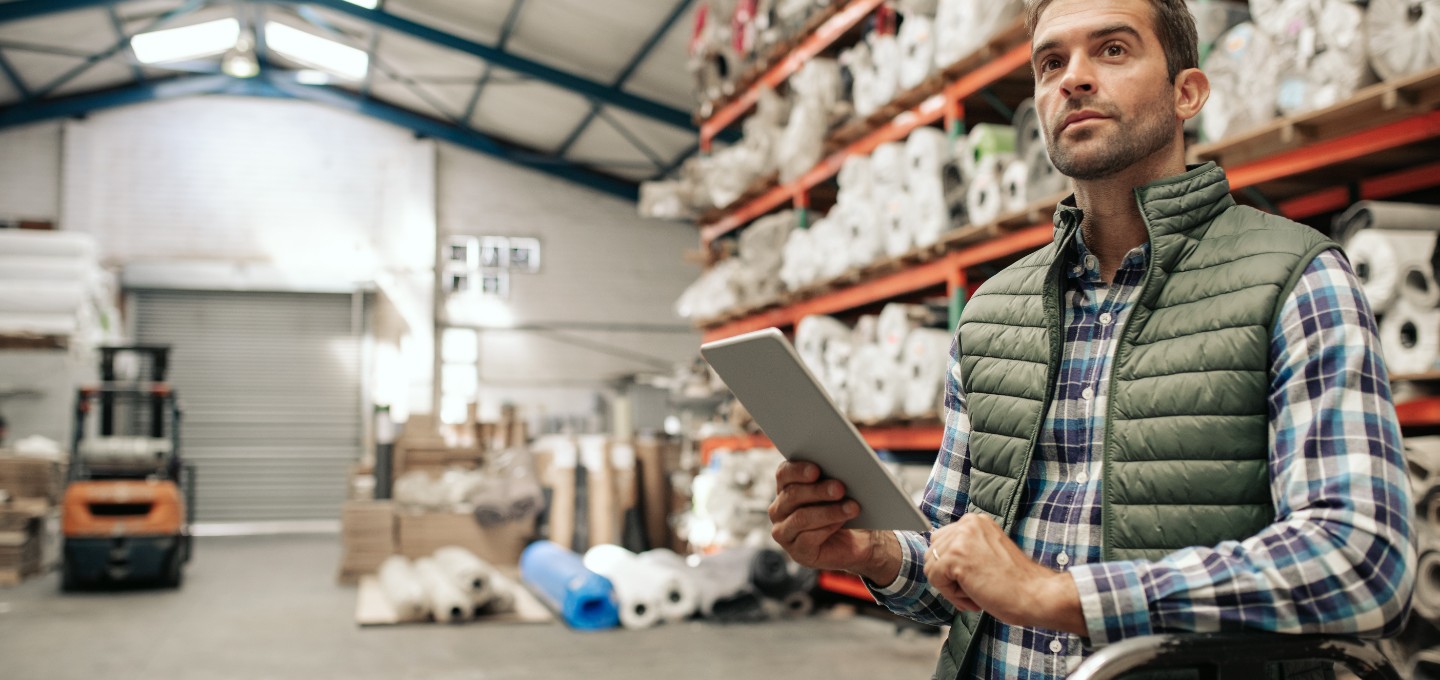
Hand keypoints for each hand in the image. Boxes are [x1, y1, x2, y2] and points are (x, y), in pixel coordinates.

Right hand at [768, 461, 899, 583]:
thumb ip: (832, 477)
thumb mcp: (839, 489)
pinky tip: (841, 524)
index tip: (817, 470)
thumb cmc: (844, 507)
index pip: (784, 473)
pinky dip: (827, 529)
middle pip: (792, 495)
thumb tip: (841, 467)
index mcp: (786, 487)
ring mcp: (784, 532)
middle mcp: (779, 509)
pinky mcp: (796, 552)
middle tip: (840, 488)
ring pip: (801, 518)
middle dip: (818, 490)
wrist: (858, 540)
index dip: (798, 470)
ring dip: (829, 512)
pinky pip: (808, 539)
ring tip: (852, 507)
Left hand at [923, 513, 1086, 635]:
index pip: (942, 542)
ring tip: (978, 591)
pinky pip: (935, 579)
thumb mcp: (987, 553)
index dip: (953, 567)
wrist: (1037, 594)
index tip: (975, 578)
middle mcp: (967, 523)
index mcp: (976, 521)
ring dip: (951, 587)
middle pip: (933, 553)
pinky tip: (975, 597)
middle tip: (977, 588)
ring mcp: (961, 538)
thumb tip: (937, 557)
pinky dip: (951, 595)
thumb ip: (965, 549)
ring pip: (932, 567)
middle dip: (949, 577)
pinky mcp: (956, 556)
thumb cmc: (1017, 582)